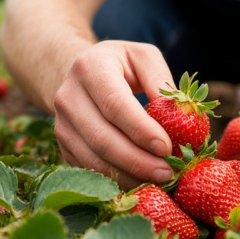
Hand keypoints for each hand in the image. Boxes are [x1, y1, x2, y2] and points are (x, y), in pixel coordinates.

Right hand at [53, 40, 174, 187]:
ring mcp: (61, 124)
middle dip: (137, 160)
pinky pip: (89, 168)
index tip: (166, 148)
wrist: (80, 73)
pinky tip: (139, 180)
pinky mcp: (63, 145)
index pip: (115, 105)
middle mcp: (68, 97)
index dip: (141, 130)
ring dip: (128, 175)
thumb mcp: (144, 58)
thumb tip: (177, 114)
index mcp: (90, 68)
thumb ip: (160, 79)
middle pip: (102, 138)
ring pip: (94, 158)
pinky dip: (115, 179)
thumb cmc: (121, 64)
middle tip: (167, 172)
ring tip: (158, 179)